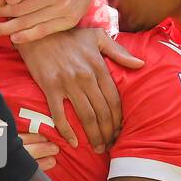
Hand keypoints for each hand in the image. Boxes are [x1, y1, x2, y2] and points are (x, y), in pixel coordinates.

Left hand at [0, 0, 104, 41]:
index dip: (2, 0)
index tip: (1, 1)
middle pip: (18, 11)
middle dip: (4, 14)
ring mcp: (63, 8)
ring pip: (28, 24)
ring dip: (9, 28)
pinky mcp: (69, 20)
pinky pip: (43, 32)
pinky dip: (25, 37)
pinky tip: (15, 37)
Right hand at [16, 30, 144, 150]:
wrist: (39, 33)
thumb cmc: (69, 35)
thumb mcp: (98, 36)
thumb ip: (119, 52)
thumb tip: (141, 64)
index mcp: (98, 66)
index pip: (114, 100)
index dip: (119, 119)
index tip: (120, 131)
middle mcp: (85, 77)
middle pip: (102, 112)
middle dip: (108, 132)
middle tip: (111, 145)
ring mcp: (67, 84)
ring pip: (85, 116)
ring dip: (93, 136)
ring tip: (98, 148)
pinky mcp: (50, 88)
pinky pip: (60, 114)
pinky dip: (67, 131)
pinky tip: (73, 142)